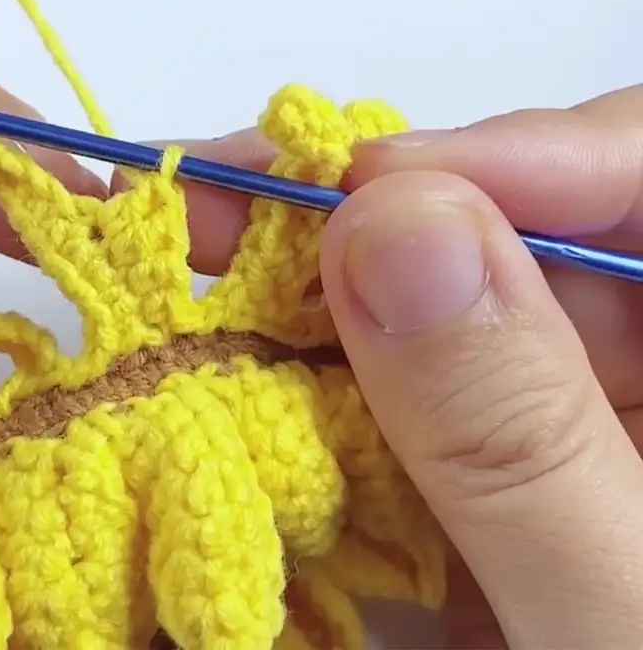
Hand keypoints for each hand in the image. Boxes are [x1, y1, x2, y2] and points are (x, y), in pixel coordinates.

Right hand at [146, 86, 642, 647]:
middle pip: (502, 221)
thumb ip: (516, 430)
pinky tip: (200, 340)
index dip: (510, 155)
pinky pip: (377, 383)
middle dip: (343, 205)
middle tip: (199, 196)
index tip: (361, 187)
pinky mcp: (471, 461)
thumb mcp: (618, 615)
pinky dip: (287, 368)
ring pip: (415, 297)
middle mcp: (633, 355)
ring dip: (288, 277)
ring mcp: (548, 408)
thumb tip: (388, 221)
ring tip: (162, 247)